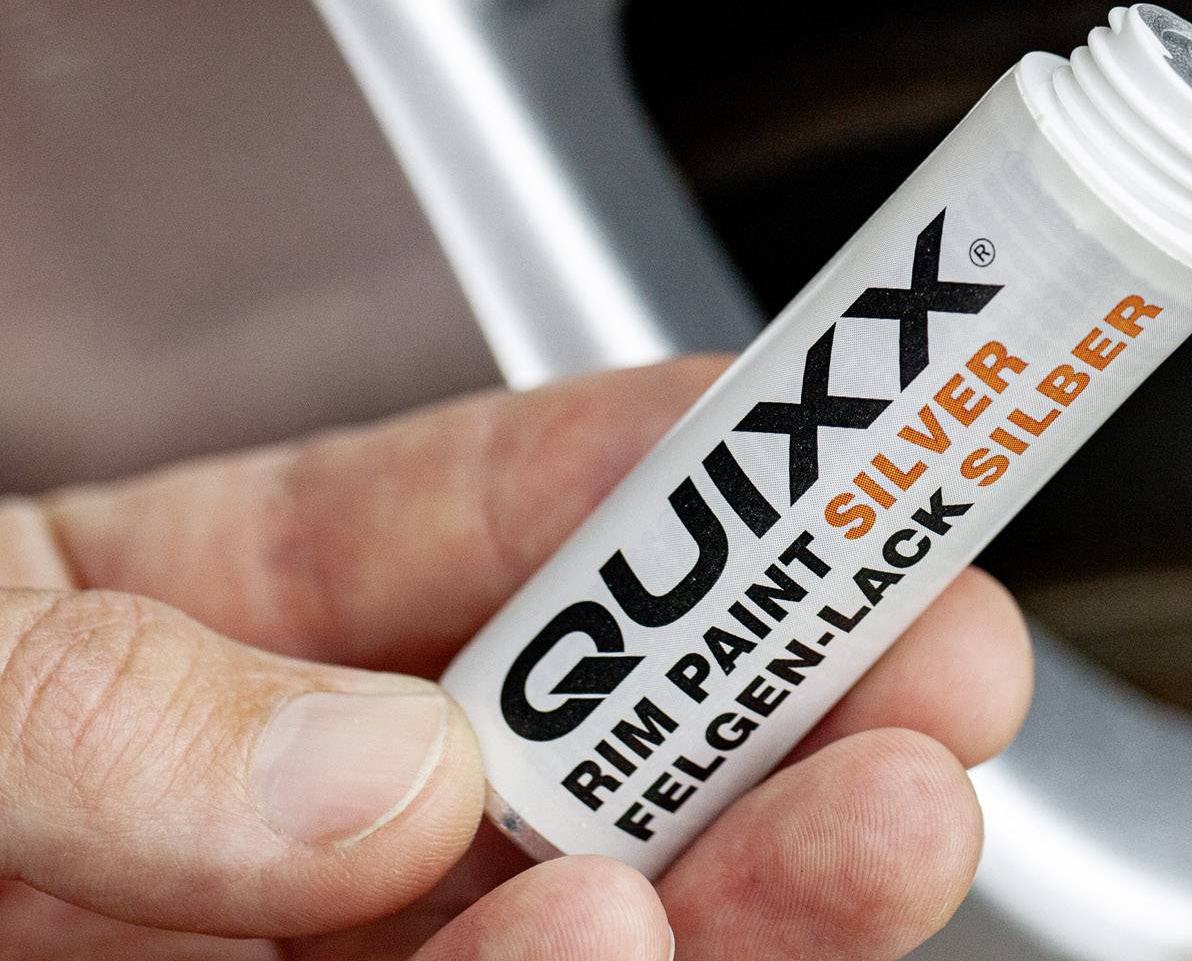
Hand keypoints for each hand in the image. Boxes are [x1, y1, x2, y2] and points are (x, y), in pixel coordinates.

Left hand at [0, 357, 1031, 959]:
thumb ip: (93, 702)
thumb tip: (379, 775)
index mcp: (185, 617)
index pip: (490, 513)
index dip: (696, 465)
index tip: (858, 433)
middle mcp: (258, 813)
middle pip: (588, 750)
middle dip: (795, 701)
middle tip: (948, 671)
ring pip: (575, 934)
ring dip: (748, 885)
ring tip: (871, 829)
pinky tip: (611, 959)